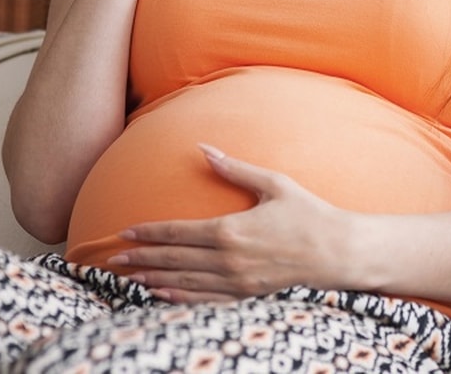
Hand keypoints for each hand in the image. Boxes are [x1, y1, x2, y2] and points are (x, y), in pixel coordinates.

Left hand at [109, 145, 350, 302]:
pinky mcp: (247, 296)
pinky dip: (180, 300)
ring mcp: (237, 283)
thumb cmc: (308, 213)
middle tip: (113, 259)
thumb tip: (204, 149)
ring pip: (185, 283)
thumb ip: (234, 168)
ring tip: (129, 278)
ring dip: (154, 280)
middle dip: (141, 259)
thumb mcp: (273, 183)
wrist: (338, 252)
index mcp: (231, 230)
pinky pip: (205, 302)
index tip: (124, 232)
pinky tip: (163, 297)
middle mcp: (228, 260)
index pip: (177, 233)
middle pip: (174, 260)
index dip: (148, 233)